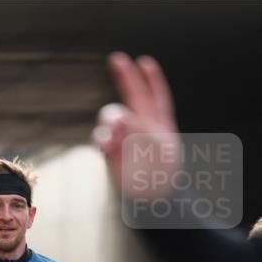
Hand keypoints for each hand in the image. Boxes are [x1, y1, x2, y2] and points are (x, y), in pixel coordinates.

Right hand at [92, 53, 181, 197]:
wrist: (152, 201)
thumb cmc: (161, 176)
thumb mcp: (156, 148)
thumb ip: (137, 129)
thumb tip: (118, 117)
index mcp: (160, 124)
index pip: (156, 95)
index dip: (151, 78)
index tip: (144, 61)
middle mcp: (141, 126)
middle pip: (132, 97)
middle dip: (125, 77)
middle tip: (116, 60)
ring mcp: (125, 138)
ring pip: (111, 118)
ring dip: (109, 120)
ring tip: (113, 134)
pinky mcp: (112, 153)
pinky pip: (101, 138)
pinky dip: (100, 138)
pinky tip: (104, 144)